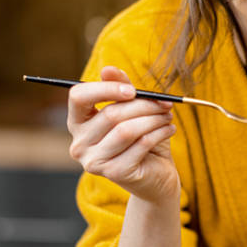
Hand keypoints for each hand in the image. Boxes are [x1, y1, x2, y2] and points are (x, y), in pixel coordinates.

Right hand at [67, 66, 178, 202]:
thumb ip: (120, 88)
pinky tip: (169, 129)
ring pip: (126, 130)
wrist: (155, 176)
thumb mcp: (132, 109)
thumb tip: (108, 69)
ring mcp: (94, 161)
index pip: (78, 97)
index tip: (133, 90)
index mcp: (77, 123)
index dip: (105, 89)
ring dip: (153, 119)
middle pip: (110, 114)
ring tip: (167, 116)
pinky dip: (159, 133)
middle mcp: (79, 144)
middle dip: (143, 105)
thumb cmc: (141, 138)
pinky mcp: (114, 173)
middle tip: (165, 103)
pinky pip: (140, 144)